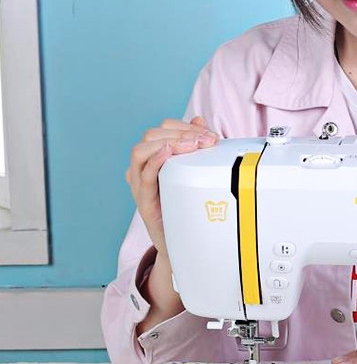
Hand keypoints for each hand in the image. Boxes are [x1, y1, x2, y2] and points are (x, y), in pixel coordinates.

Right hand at [126, 116, 217, 256]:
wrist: (181, 243)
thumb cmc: (186, 206)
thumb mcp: (193, 171)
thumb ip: (194, 145)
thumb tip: (198, 119)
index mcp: (153, 159)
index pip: (162, 130)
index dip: (185, 127)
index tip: (210, 135)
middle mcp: (141, 169)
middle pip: (151, 136)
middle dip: (181, 134)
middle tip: (207, 141)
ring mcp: (139, 185)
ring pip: (141, 152)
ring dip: (169, 143)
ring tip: (193, 146)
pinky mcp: (144, 202)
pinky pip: (143, 177)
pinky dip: (155, 161)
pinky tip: (168, 153)